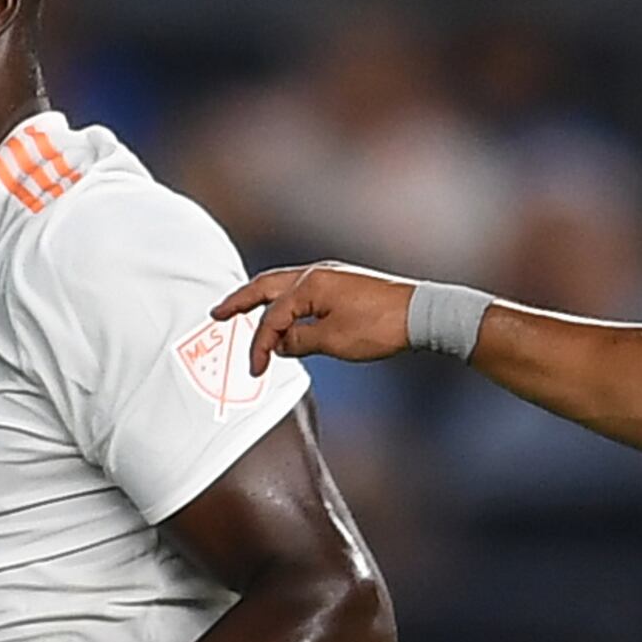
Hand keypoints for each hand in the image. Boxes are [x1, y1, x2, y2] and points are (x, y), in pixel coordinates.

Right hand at [213, 263, 413, 373]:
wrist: (422, 314)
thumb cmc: (381, 325)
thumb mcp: (333, 340)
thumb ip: (299, 341)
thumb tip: (280, 344)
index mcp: (310, 284)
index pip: (272, 316)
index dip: (259, 344)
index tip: (255, 367)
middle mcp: (317, 274)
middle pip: (267, 286)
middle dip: (240, 301)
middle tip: (219, 313)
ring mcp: (331, 277)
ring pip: (284, 286)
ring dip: (263, 300)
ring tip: (244, 311)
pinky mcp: (343, 285)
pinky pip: (303, 291)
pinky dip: (286, 303)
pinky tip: (285, 315)